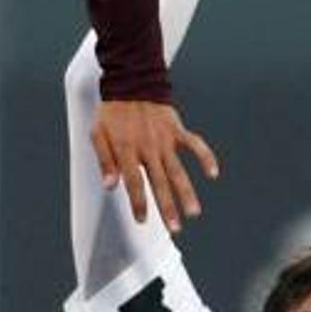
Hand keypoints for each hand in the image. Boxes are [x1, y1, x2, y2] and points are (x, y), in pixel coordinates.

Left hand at [92, 97, 218, 232]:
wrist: (132, 83)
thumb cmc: (112, 112)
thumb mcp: (98, 134)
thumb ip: (105, 161)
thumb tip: (110, 187)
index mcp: (126, 149)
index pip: (134, 182)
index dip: (139, 203)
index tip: (143, 220)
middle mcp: (147, 147)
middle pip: (159, 182)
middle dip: (167, 207)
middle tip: (175, 228)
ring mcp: (164, 139)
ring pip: (178, 170)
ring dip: (187, 193)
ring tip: (194, 212)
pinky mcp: (177, 130)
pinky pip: (194, 144)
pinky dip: (205, 157)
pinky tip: (213, 174)